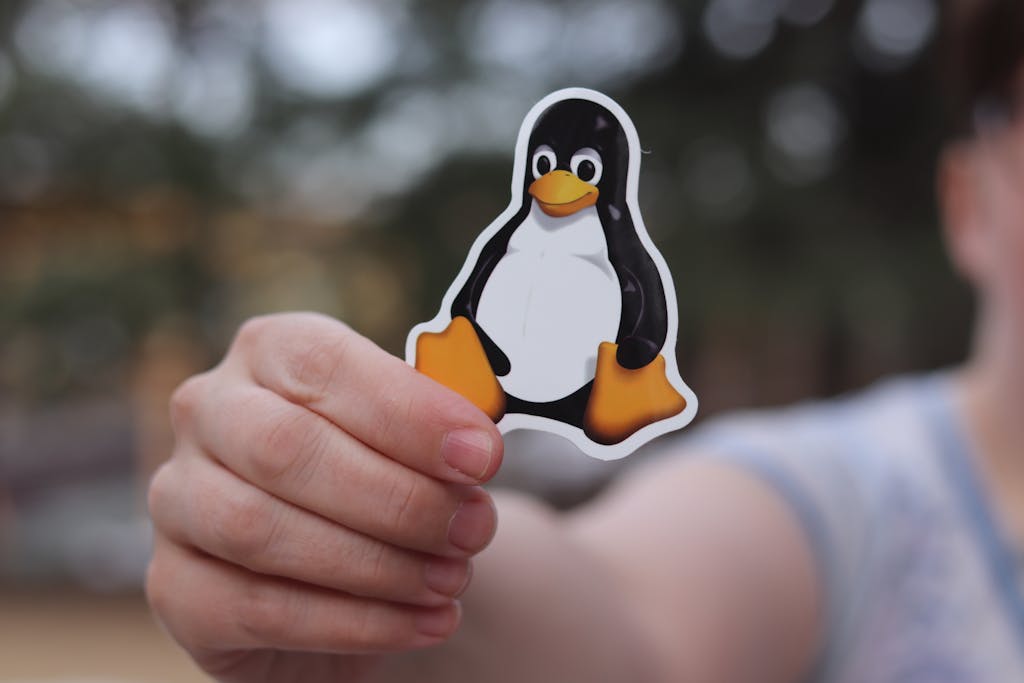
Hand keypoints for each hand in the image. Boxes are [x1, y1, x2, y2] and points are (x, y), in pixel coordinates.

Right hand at [146, 313, 502, 682]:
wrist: (344, 563)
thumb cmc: (382, 475)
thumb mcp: (417, 438)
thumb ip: (443, 427)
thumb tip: (476, 444)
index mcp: (268, 352)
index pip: (325, 366)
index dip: (409, 413)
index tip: (482, 457)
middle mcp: (209, 413)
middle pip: (285, 447)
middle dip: (397, 497)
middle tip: (472, 529)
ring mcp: (179, 499)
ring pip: (260, 529)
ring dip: (378, 564)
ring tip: (451, 580)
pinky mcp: (177, 586)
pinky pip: (259, 608)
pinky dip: (355, 622)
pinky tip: (420, 622)